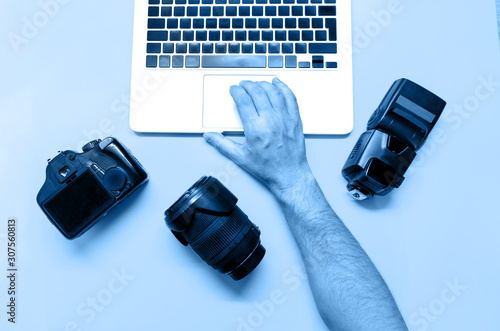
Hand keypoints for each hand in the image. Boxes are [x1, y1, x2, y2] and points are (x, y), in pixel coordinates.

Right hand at [203, 78, 312, 194]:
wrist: (289, 174)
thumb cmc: (268, 167)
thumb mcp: (241, 157)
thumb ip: (222, 144)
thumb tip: (210, 137)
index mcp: (256, 129)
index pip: (244, 101)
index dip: (237, 91)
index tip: (234, 89)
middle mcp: (271, 121)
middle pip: (257, 93)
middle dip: (248, 85)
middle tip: (243, 85)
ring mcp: (285, 119)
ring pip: (273, 92)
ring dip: (263, 84)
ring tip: (257, 83)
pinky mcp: (295, 119)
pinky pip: (290, 97)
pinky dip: (283, 87)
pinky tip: (277, 84)